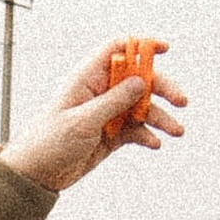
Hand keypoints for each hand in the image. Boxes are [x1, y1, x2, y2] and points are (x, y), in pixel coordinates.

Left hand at [1, 43, 188, 194]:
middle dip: (162, 88)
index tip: (165, 49)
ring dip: (161, 117)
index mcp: (87, 79)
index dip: (141, 45)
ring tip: (176, 132)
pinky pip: (137, 130)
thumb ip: (112, 101)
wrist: (37, 174)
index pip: (116, 50)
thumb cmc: (50, 141)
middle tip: (182, 101)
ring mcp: (107, 113)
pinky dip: (147, 135)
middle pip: (139, 79)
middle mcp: (100, 92)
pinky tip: (154, 144)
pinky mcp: (112, 134)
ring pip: (142, 107)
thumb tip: (140, 81)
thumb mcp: (82, 121)